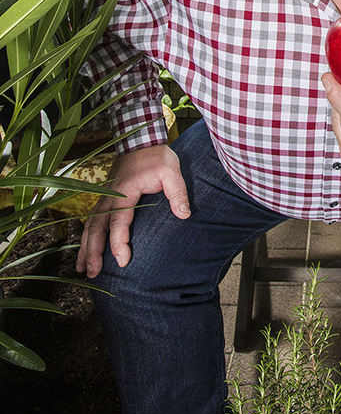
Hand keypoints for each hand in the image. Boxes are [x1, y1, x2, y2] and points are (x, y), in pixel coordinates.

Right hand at [76, 143, 189, 278]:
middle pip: (96, 228)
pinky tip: (85, 250)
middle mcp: (110, 197)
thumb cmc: (157, 157)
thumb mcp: (172, 171)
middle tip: (92, 273)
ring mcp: (105, 197)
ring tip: (83, 268)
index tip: (123, 261)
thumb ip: (178, 193)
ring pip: (90, 225)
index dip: (118, 243)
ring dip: (85, 247)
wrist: (140, 140)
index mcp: (125, 192)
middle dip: (93, 251)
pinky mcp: (105, 198)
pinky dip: (87, 236)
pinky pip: (92, 220)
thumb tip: (184, 215)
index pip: (119, 222)